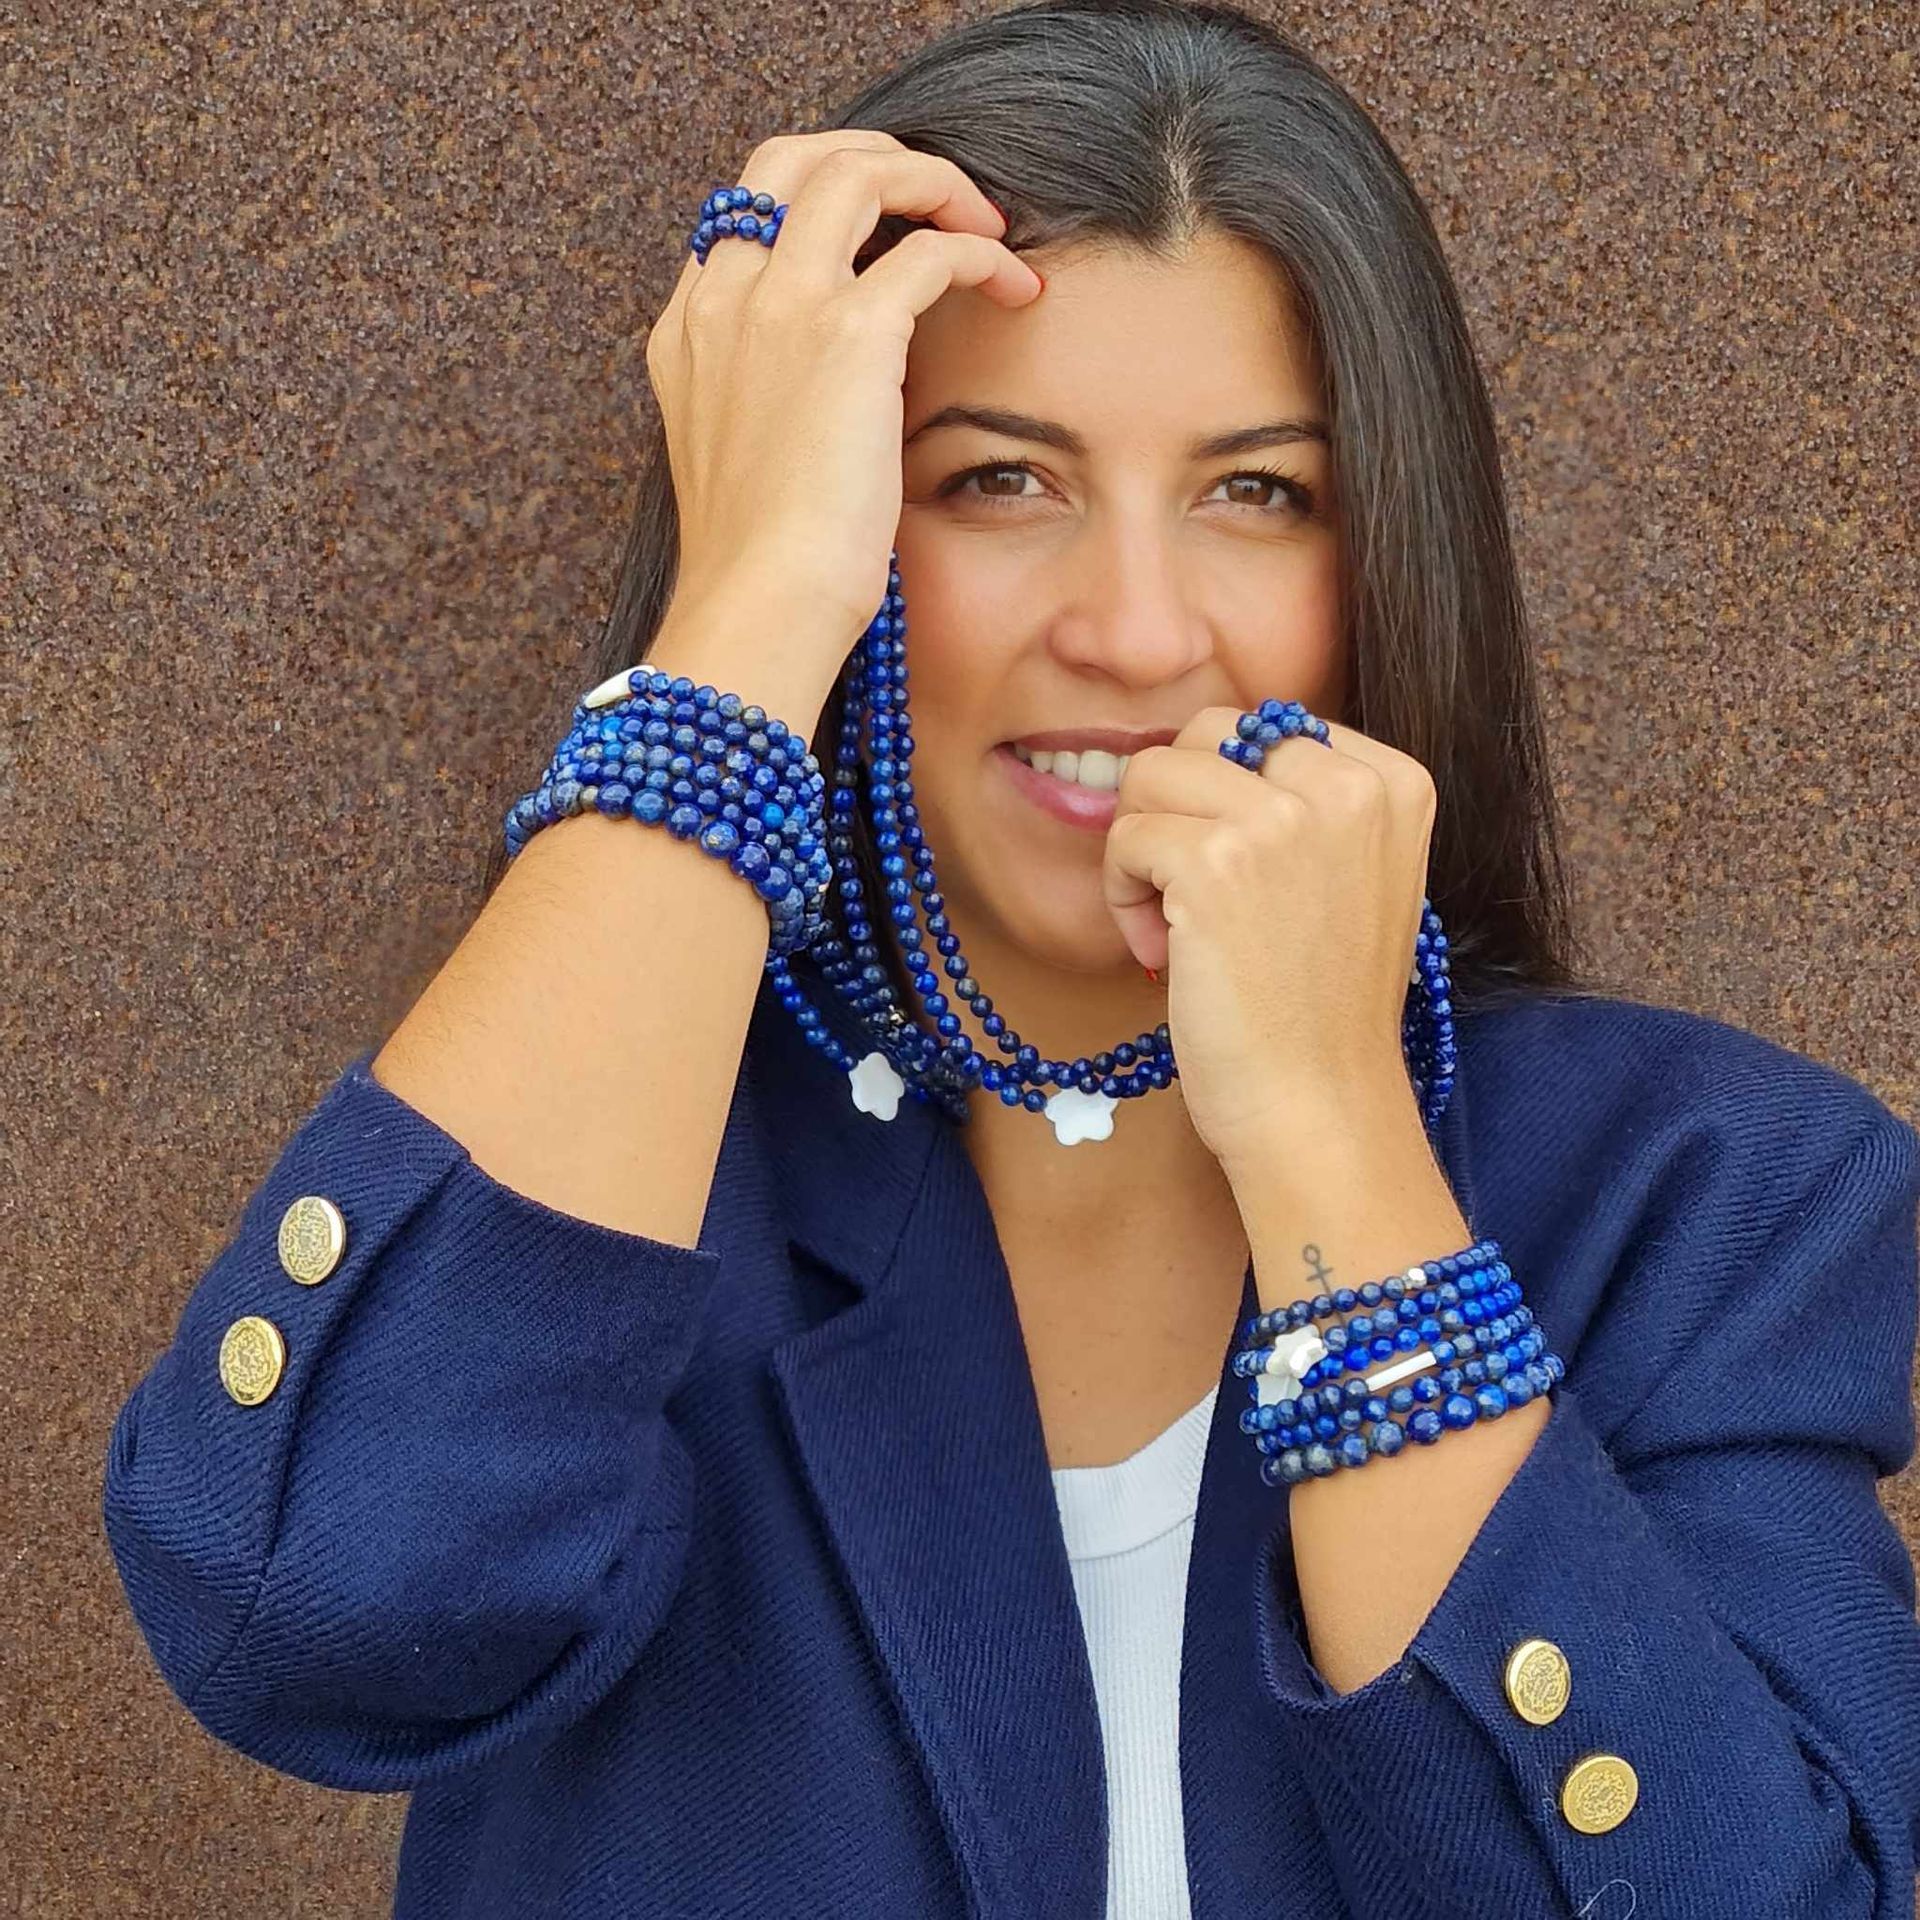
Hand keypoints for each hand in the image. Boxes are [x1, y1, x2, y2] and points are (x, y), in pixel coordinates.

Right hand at [643, 129, 1039, 665]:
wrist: (760, 607)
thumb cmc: (762, 570)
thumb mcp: (745, 470)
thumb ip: (770, 407)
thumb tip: (837, 399)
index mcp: (690, 333)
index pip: (746, 216)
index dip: (819, 206)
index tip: (882, 237)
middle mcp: (725, 301)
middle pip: (790, 160)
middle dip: (874, 161)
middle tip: (938, 202)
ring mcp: (781, 307)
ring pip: (856, 172)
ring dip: (934, 183)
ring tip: (986, 226)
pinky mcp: (849, 334)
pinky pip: (931, 250)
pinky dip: (982, 253)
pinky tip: (1015, 288)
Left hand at [1100, 707, 1439, 1172]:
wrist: (1319, 1107)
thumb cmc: (1319, 1008)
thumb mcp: (1350, 877)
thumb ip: (1306, 803)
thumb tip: (1203, 750)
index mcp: (1392, 779)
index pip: (1264, 726)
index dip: (1226, 798)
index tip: (1246, 882)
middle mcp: (1348, 785)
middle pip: (1204, 735)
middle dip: (1176, 807)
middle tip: (1189, 894)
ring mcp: (1283, 819)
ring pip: (1151, 775)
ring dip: (1142, 851)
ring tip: (1174, 928)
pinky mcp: (1216, 862)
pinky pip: (1125, 834)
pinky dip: (1122, 895)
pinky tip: (1161, 952)